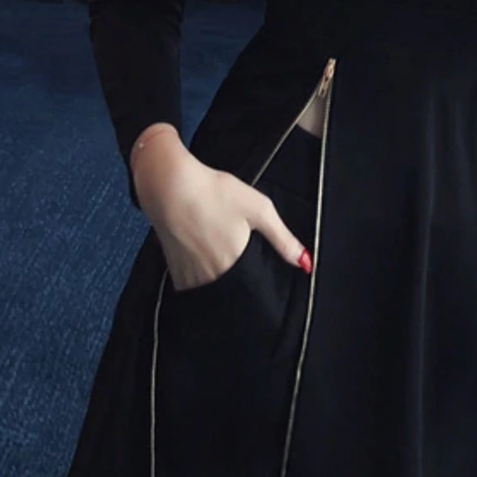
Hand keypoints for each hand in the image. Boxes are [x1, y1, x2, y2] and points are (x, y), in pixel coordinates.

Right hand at [134, 137, 310, 289]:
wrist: (170, 185)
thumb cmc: (216, 193)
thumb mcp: (259, 209)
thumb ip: (283, 239)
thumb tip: (306, 264)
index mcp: (234, 265)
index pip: (252, 290)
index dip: (257, 284)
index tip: (259, 274)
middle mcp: (211, 277)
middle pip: (232, 291)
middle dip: (239, 281)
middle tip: (237, 255)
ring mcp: (189, 276)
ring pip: (211, 288)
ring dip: (218, 280)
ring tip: (219, 253)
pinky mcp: (174, 269)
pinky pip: (192, 283)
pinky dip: (199, 276)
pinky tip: (203, 255)